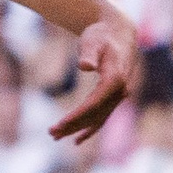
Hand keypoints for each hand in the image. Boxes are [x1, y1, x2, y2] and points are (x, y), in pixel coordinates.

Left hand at [49, 17, 137, 142]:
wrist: (120, 33)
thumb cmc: (103, 35)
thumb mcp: (93, 40)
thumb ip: (89, 54)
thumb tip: (84, 66)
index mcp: (116, 79)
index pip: (94, 103)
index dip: (77, 116)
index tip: (60, 124)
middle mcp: (121, 91)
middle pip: (95, 115)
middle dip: (73, 126)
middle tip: (51, 133)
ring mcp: (119, 96)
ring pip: (98, 119)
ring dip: (77, 129)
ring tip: (55, 136)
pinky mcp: (114, 97)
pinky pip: (102, 117)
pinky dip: (89, 129)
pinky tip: (76, 140)